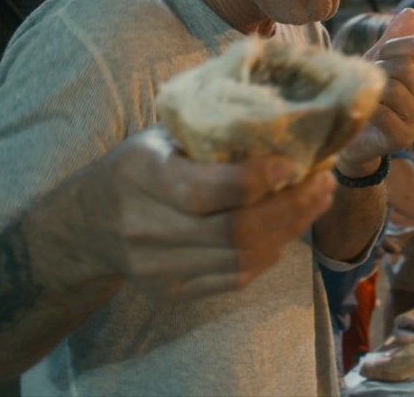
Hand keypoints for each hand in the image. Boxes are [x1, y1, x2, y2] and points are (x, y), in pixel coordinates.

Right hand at [77, 127, 336, 301]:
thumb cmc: (138, 167)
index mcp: (139, 174)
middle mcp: (144, 227)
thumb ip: (211, 132)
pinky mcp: (173, 293)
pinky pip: (236, 278)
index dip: (255, 180)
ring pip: (242, 258)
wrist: (89, 225)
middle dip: (291, 208)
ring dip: (290, 230)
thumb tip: (285, 120)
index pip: (202, 189)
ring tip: (316, 202)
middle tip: (324, 182)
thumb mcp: (160, 136)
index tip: (293, 163)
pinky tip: (288, 229)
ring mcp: (157, 268)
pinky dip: (270, 253)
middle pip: (233, 231)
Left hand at [340, 9, 413, 171]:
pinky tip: (363, 113)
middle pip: (404, 67)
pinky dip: (368, 110)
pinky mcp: (404, 138)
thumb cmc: (365, 95)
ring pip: (393, 89)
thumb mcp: (377, 61)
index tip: (377, 57)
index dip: (391, 46)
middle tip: (365, 83)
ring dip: (370, 91)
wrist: (350, 135)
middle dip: (377, 70)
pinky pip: (384, 113)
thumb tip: (411, 11)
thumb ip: (394, 38)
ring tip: (364, 98)